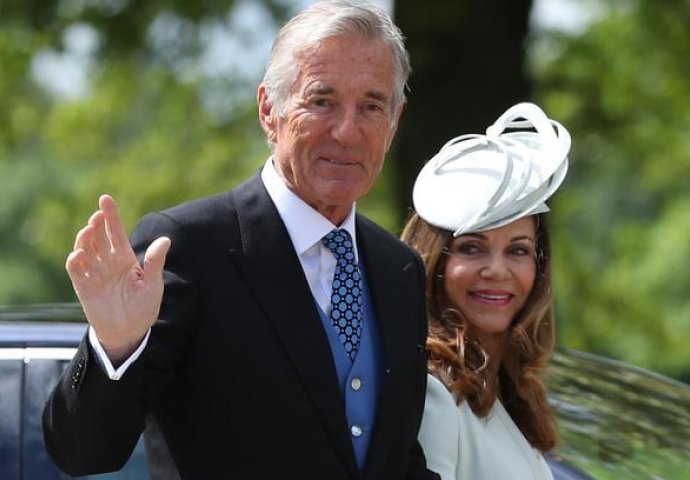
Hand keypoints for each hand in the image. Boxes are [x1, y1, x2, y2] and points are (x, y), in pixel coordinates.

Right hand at [66, 194, 170, 361]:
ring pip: (85, 249)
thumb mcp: (153, 284)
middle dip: (97, 224)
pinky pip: (76, 270)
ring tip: (89, 230)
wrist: (131, 331)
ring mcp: (95, 273)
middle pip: (99, 237)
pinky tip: (79, 254)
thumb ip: (155, 262)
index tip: (105, 199)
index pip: (116, 232)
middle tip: (98, 215)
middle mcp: (108, 262)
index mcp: (125, 258)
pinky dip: (75, 261)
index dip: (111, 216)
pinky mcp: (84, 287)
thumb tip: (165, 239)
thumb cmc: (144, 307)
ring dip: (84, 239)